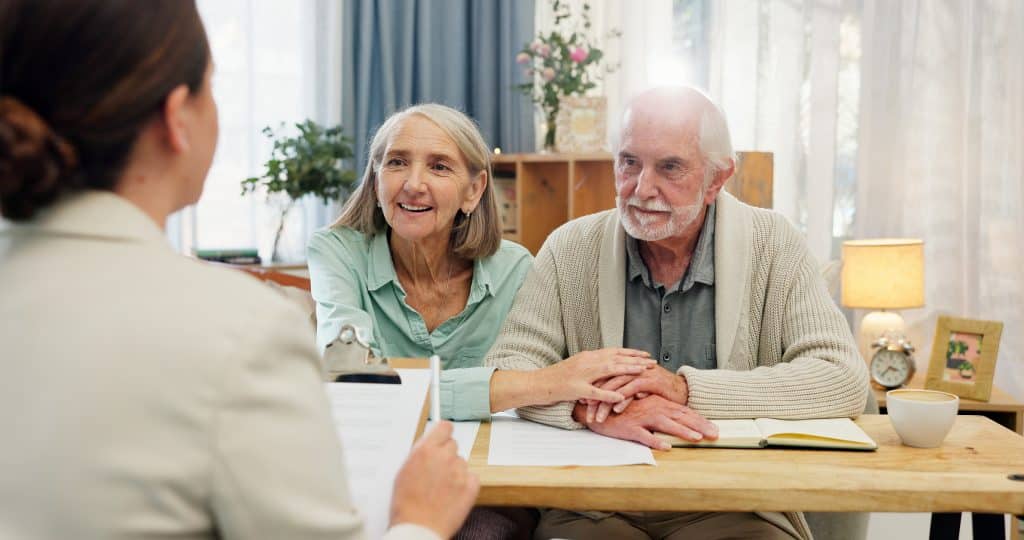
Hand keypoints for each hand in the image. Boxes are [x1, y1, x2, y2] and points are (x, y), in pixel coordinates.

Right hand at [390, 422, 478, 537]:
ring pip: (462, 462)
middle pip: (453, 445)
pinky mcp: (471, 486)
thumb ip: (419, 454)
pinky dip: (465, 485)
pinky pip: (472, 477)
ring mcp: (459, 471)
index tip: (443, 437)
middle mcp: (444, 457)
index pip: (445, 427)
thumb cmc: (406, 505)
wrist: (418, 528)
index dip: (443, 433)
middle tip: (438, 471)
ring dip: (455, 471)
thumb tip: (428, 445)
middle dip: (447, 455)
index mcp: (425, 450)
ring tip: (442, 488)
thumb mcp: (404, 471)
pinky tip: (452, 495)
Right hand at [532, 348, 655, 404]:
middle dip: (635, 359)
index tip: (645, 354)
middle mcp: (586, 361)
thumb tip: (606, 369)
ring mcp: (581, 374)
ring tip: (643, 372)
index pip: (613, 352)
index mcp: (587, 357)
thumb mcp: (576, 369)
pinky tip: (621, 396)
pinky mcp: (576, 388)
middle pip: (615, 358)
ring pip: (609, 369)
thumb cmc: (556, 379)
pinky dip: (609, 393)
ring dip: (627, 370)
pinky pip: (595, 391)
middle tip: (652, 361)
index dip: (631, 353)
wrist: (536, 383)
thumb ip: (592, 368)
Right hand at [574, 394, 716, 449]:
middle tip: (715, 434)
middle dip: (699, 425)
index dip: (700, 420)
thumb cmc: (623, 409)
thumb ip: (661, 412)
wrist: (599, 406)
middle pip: (679, 417)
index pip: (683, 412)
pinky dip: (655, 440)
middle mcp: (652, 408)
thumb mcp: (644, 407)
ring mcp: (641, 417)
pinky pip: (644, 435)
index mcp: (658, 404)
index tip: (715, 428)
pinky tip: (666, 446)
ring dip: (682, 431)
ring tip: (697, 438)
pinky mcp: (630, 427)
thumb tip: (679, 422)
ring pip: (665, 424)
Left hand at [586, 365, 688, 422]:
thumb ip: (623, 391)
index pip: (602, 378)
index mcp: (624, 368)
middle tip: (586, 412)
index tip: (581, 404)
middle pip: (606, 382)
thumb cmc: (657, 390)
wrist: (680, 389)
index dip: (591, 390)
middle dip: (595, 398)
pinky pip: (632, 388)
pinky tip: (616, 410)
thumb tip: (609, 401)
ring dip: (606, 402)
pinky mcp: (648, 379)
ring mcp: (638, 373)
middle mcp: (629, 369)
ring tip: (598, 416)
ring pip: (616, 386)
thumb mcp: (636, 390)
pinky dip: (623, 399)